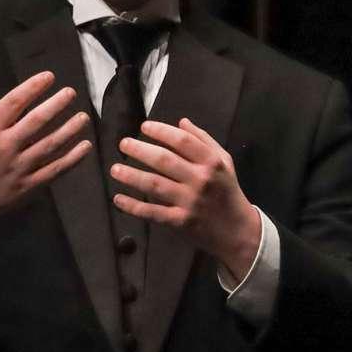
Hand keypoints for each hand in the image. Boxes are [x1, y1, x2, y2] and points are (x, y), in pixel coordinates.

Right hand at [0, 65, 92, 246]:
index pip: (13, 103)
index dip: (32, 87)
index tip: (49, 76)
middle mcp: (4, 147)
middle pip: (35, 122)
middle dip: (56, 105)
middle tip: (71, 92)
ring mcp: (18, 167)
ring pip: (50, 145)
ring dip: (70, 129)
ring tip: (83, 116)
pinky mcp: (29, 184)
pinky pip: (55, 169)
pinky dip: (73, 158)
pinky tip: (86, 145)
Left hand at [111, 118, 262, 281]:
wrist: (236, 229)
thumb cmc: (228, 191)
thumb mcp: (225, 162)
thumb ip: (204, 141)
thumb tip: (182, 122)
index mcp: (212, 162)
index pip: (183, 141)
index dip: (161, 131)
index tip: (144, 127)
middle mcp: (200, 180)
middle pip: (165, 161)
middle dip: (140, 150)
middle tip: (123, 144)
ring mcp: (189, 202)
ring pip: (154, 185)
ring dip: (131, 176)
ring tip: (115, 169)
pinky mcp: (179, 221)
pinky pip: (152, 212)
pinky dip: (133, 206)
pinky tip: (118, 198)